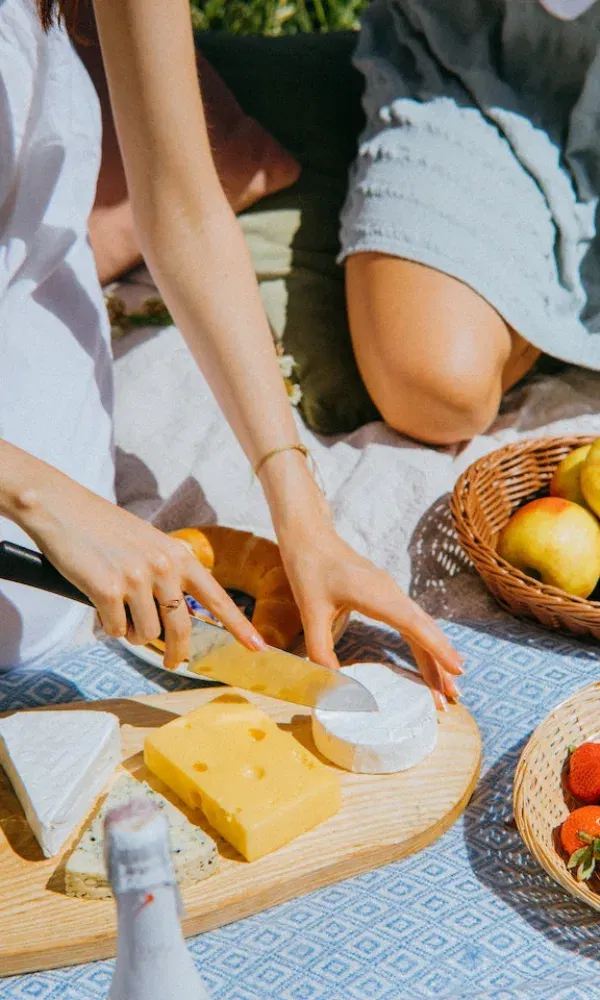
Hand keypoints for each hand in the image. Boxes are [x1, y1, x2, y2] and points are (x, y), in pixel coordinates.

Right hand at [15, 473, 264, 669]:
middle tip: (172, 663)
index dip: (239, 626)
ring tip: (117, 609)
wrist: (62, 507)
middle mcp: (164, 567)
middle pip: (182, 628)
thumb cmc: (102, 528)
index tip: (259, 647)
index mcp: (179, 555)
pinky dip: (108, 626)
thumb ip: (166, 576)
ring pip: (146, 634)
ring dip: (132, 632)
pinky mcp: (109, 589)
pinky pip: (117, 630)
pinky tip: (98, 605)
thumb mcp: (148, 544)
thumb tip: (173, 621)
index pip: (216, 597)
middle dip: (177, 653)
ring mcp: (138, 578)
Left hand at [276, 523, 463, 710]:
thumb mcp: (309, 611)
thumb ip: (320, 649)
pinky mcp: (386, 595)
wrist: (310, 536)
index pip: (414, 625)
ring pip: (421, 627)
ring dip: (435, 656)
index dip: (436, 648)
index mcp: (375, 594)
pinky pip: (412, 622)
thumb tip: (334, 685)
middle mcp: (390, 593)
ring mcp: (391, 593)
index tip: (457, 670)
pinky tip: (431, 659)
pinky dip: (424, 643)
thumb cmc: (309, 569)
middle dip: (441, 664)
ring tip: (447, 687)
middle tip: (454, 696)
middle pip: (425, 630)